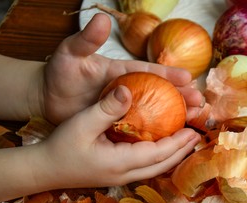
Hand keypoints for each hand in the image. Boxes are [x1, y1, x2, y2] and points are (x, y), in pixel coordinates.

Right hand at [38, 85, 200, 188]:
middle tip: (196, 137)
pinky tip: (161, 149)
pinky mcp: (114, 176)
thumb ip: (106, 109)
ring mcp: (119, 178)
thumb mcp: (82, 124)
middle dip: (181, 152)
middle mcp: (124, 174)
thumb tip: (128, 91)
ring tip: (185, 143)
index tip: (193, 131)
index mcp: (119, 162)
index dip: (177, 143)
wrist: (42, 169)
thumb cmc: (60, 146)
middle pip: (161, 165)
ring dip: (172, 157)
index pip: (158, 154)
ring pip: (154, 169)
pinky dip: (159, 158)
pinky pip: (145, 168)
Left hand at [43, 13, 203, 124]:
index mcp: (122, 72)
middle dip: (180, 97)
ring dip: (174, 116)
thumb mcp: (71, 53)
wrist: (47, 99)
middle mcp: (128, 90)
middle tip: (199, 102)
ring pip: (154, 112)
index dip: (168, 75)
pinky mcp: (118, 124)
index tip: (188, 78)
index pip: (149, 72)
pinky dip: (155, 134)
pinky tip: (169, 140)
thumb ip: (86, 39)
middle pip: (158, 93)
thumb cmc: (60, 73)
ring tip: (193, 121)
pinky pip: (140, 130)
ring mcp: (124, 108)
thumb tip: (101, 19)